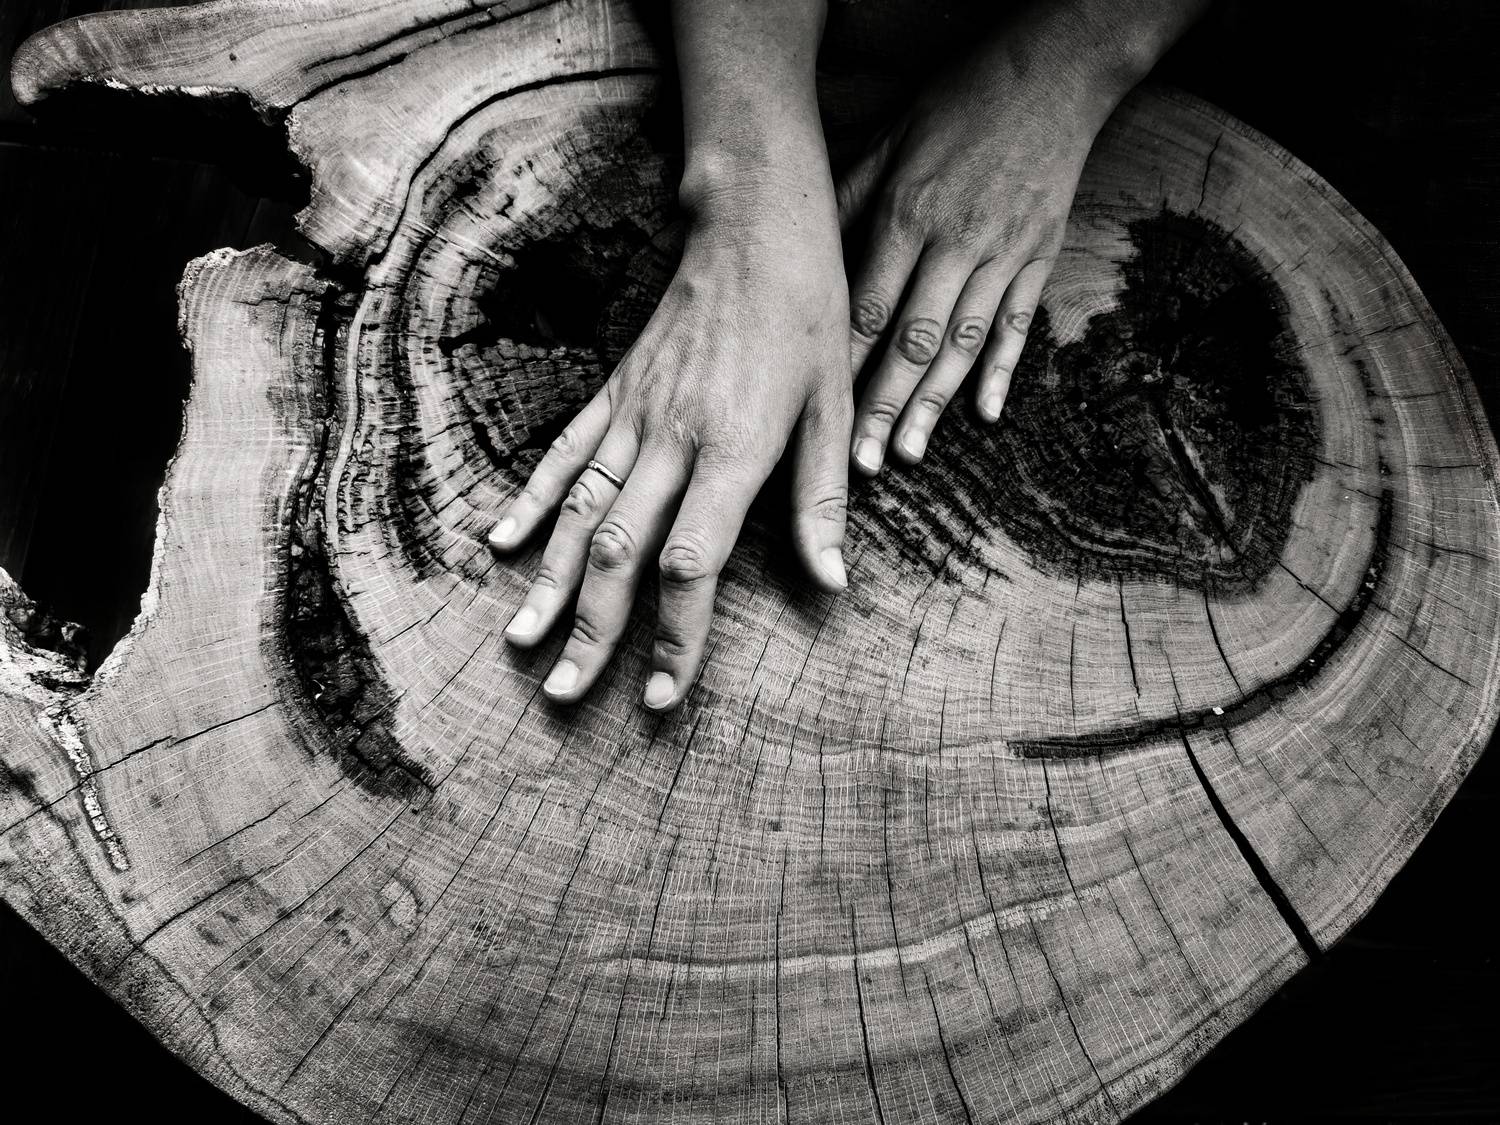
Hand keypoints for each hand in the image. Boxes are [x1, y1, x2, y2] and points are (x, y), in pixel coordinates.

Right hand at [488, 184, 851, 710]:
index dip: (676, 636)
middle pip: (618, 553)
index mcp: (733, 449)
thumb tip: (832, 582)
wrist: (754, 227)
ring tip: (523, 643)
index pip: (693, 563)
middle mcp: (671, 439)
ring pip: (578, 512)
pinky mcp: (614, 393)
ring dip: (549, 583)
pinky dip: (532, 501)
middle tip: (568, 694)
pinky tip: (503, 544)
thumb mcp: (834, 405)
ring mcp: (633, 414)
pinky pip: (565, 455)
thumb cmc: (806, 316)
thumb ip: (822, 500)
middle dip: (593, 632)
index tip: (663, 694)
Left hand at [836, 8, 1143, 472]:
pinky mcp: (1039, 257)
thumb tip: (805, 249)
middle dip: (884, 404)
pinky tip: (985, 415)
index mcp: (909, 213)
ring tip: (909, 453)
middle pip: (913, 340)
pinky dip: (1002, 371)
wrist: (1054, 72)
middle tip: (861, 461)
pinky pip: (1017, 324)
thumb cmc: (960, 101)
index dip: (844, 363)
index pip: (869, 306)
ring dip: (935, 404)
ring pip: (963, 343)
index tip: (820, 410)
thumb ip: (849, 196)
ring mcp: (1003, 254)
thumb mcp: (891, 136)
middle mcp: (955, 242)